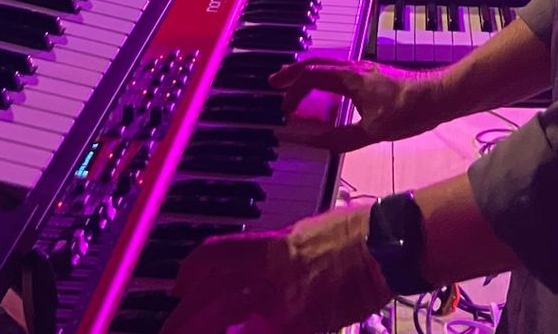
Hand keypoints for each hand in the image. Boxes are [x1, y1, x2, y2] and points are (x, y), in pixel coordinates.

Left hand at [160, 203, 387, 333]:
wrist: (385, 246)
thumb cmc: (353, 234)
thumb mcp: (305, 234)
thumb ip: (276, 255)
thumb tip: (255, 269)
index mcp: (271, 245)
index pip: (217, 254)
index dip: (191, 270)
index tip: (178, 286)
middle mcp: (271, 271)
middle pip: (214, 294)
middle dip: (186, 315)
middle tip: (171, 328)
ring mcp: (285, 300)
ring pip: (228, 316)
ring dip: (204, 329)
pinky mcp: (303, 323)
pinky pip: (259, 330)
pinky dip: (244, 333)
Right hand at [270, 57, 447, 153]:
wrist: (438, 97)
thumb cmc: (406, 112)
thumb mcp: (371, 131)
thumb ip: (337, 137)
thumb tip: (307, 140)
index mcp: (349, 77)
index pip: (310, 76)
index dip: (292, 91)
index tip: (284, 110)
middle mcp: (353, 68)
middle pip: (315, 64)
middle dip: (292, 73)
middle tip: (274, 83)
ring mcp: (364, 71)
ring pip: (328, 66)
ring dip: (308, 75)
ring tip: (295, 87)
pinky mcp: (373, 77)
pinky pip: (339, 73)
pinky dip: (324, 81)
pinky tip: (327, 95)